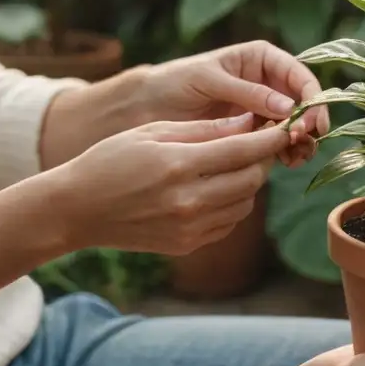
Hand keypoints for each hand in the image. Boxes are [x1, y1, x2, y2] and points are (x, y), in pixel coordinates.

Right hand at [50, 113, 292, 255]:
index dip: (271, 137)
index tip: (286, 126)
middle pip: (252, 178)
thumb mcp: (153, 132)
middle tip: (259, 142)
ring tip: (233, 164)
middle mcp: (188, 201)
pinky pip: (228, 222)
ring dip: (248, 182)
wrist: (77, 209)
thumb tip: (249, 121)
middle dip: (262, 158)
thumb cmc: (111, 160)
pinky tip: (215, 189)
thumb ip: (204, 129)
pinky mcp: (187, 244)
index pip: (244, 150)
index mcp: (178, 165)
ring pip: (245, 202)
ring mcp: (189, 227)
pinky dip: (232, 204)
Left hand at [138, 41, 328, 166]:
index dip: (312, 96)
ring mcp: (263, 108)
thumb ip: (247, 92)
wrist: (148, 106)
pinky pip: (278, 141)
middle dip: (310, 121)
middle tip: (305, 140)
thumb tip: (289, 107)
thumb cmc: (175, 81)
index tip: (312, 120)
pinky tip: (286, 161)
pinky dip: (286, 151)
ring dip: (302, 140)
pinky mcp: (253, 132)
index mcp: (261, 58)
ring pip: (296, 123)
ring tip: (297, 156)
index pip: (298, 73)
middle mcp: (267, 82)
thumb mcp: (208, 80)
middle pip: (304, 101)